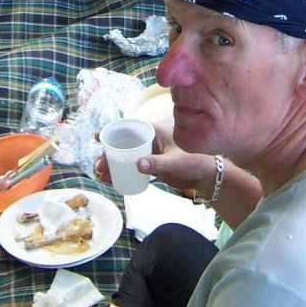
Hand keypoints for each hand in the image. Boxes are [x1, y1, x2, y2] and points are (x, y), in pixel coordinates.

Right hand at [95, 122, 216, 197]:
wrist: (207, 176)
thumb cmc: (195, 162)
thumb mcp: (175, 162)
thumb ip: (158, 164)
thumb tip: (137, 165)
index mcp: (154, 131)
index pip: (129, 127)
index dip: (111, 131)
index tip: (97, 137)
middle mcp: (150, 139)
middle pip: (123, 143)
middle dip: (109, 153)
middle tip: (99, 166)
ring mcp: (150, 152)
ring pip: (126, 155)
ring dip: (113, 163)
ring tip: (103, 175)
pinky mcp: (152, 164)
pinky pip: (132, 165)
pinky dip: (122, 171)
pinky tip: (113, 180)